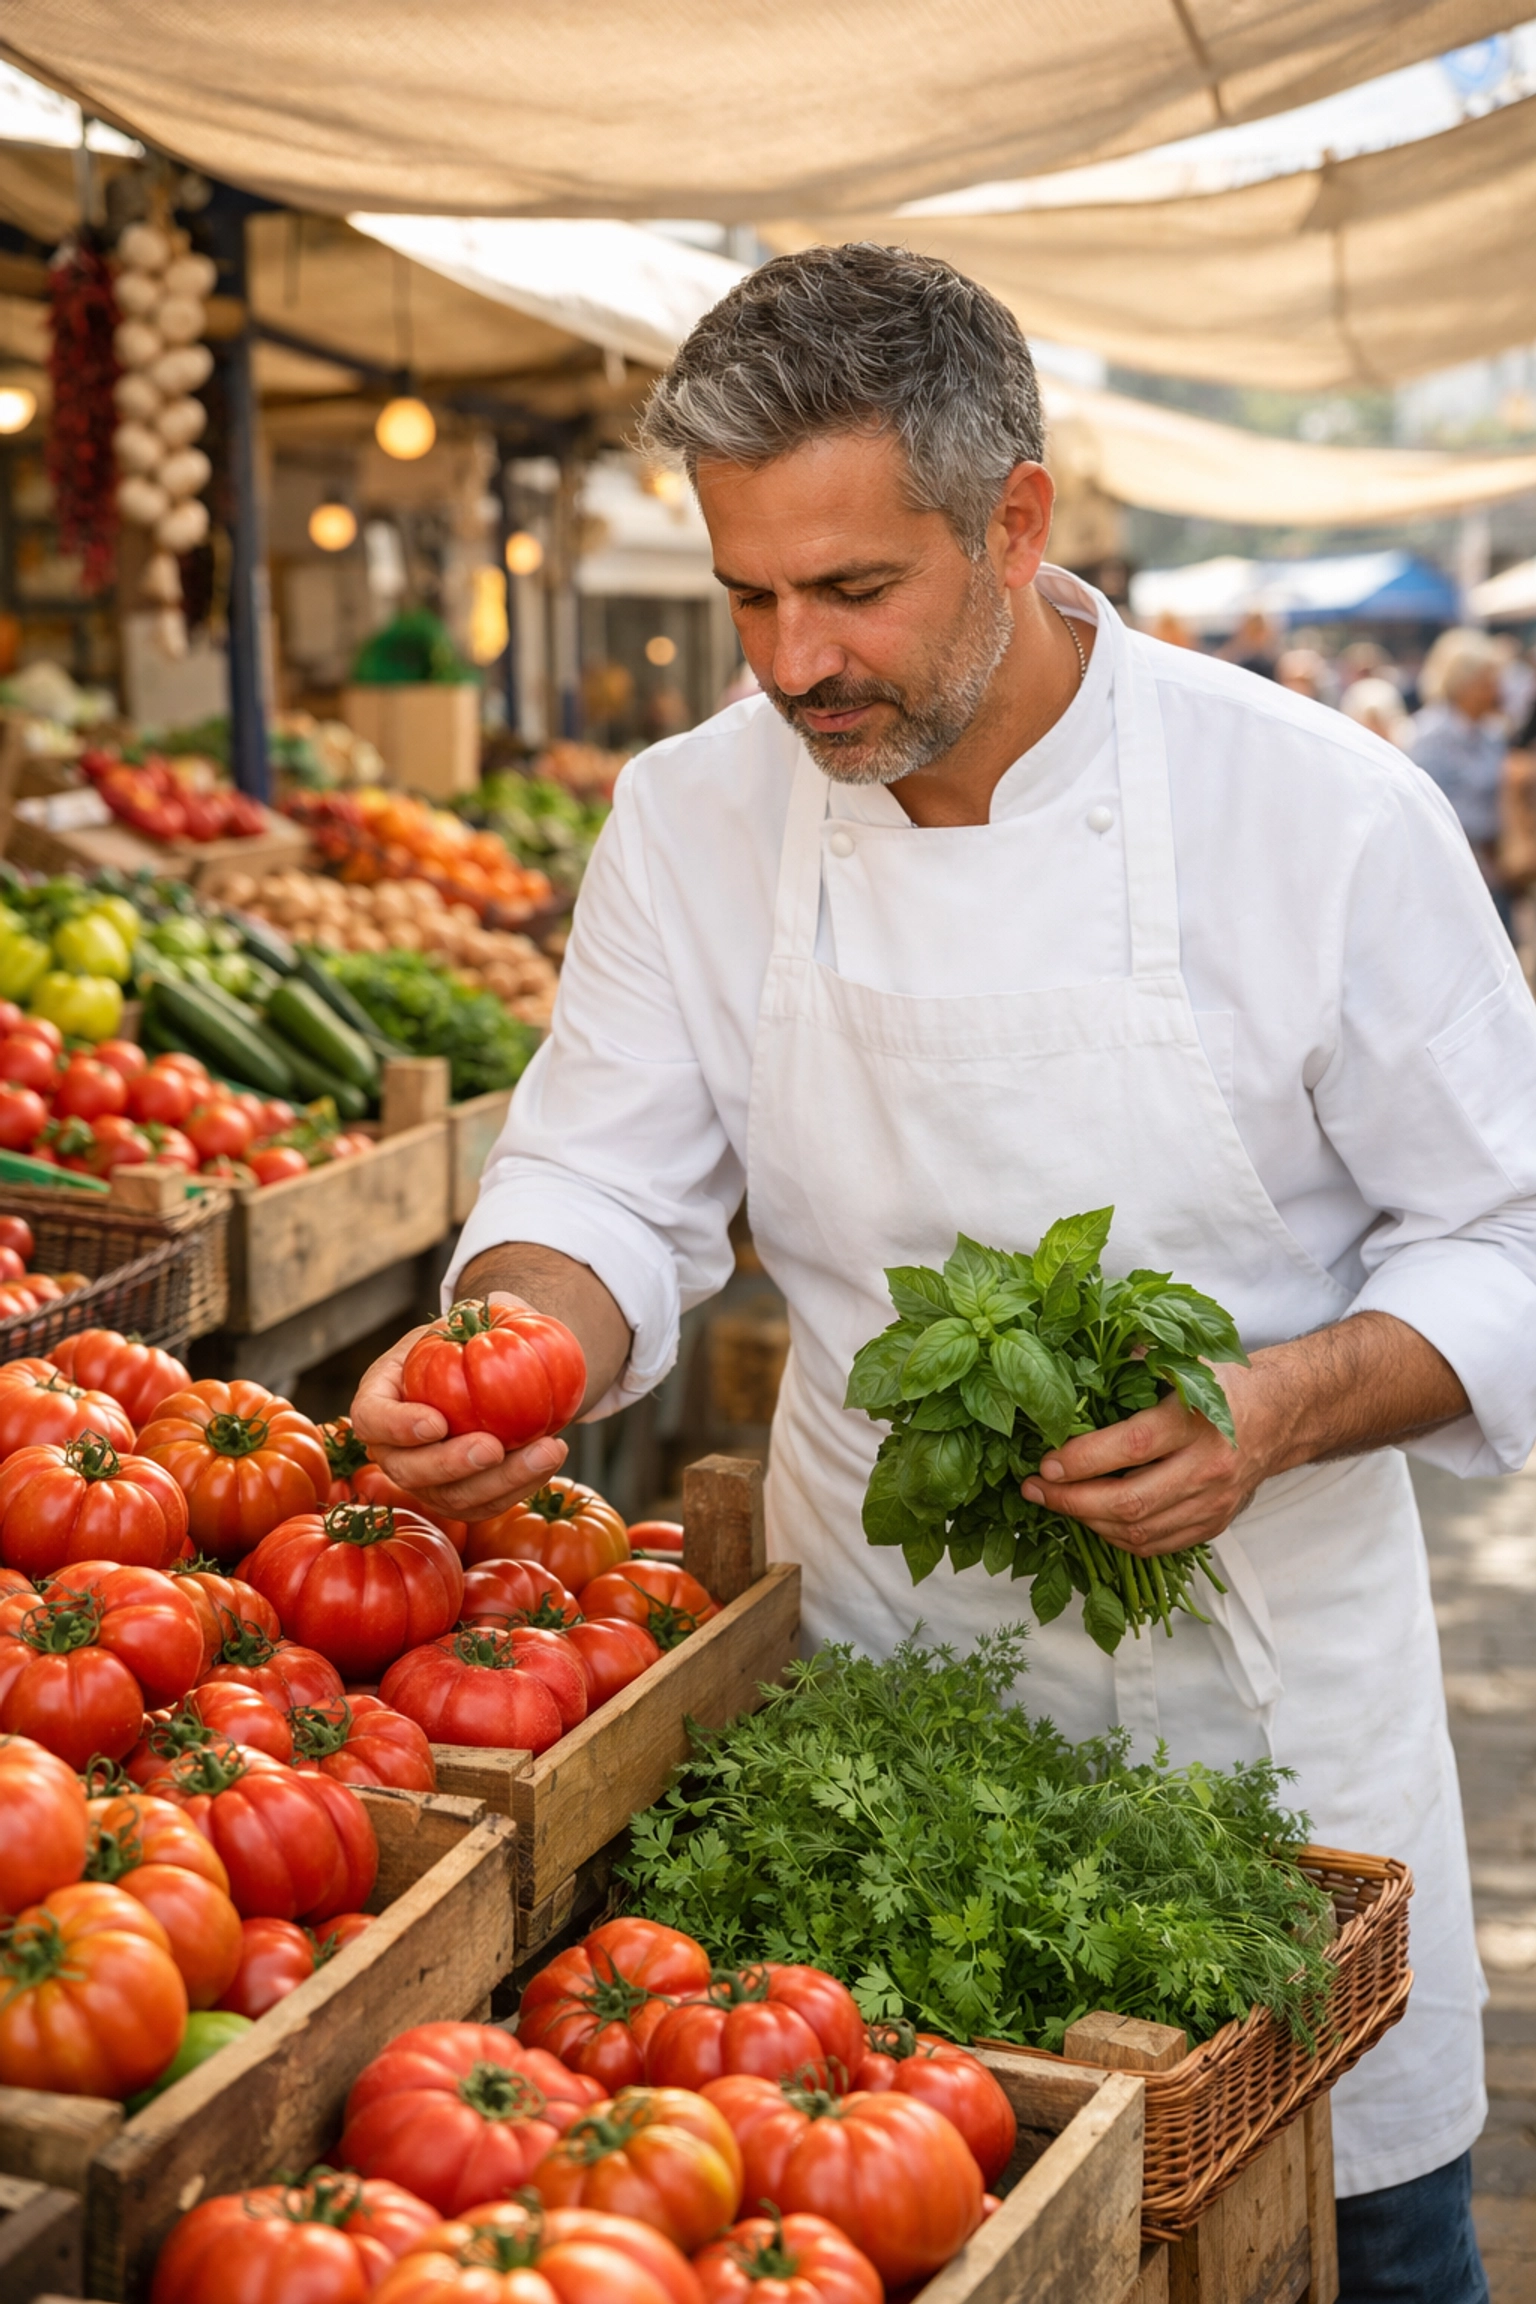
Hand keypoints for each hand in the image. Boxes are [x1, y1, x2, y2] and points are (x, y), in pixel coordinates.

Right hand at [350, 1290, 567, 1520]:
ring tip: (546, 1451)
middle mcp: (393, 1450)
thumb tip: (502, 1307)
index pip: (372, 1419)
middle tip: (492, 1448)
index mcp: (378, 1401)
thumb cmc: (461, 1343)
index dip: (398, 1428)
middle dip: (453, 1464)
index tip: (436, 1423)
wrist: (481, 1376)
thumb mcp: (459, 1322)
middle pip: (410, 1472)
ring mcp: (425, 1481)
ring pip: (455, 1498)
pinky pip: (488, 1504)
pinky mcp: (460, 1498)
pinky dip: (522, 1485)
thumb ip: (473, 1316)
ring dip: (503, 1481)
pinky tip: (552, 1456)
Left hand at [1021, 1359, 1278, 1556]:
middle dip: (1072, 1501)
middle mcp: (1208, 1468)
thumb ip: (1132, 1364)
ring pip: (1140, 1531)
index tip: (1044, 1461)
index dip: (1081, 1460)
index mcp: (1196, 1421)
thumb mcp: (1182, 1361)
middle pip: (1130, 1502)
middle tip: (1034, 1489)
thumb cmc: (1222, 1384)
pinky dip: (1117, 1537)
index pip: (1130, 1448)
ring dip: (1088, 1522)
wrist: (1281, 1415)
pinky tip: (1092, 1518)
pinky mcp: (1214, 1525)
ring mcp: (1213, 1503)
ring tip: (1056, 1502)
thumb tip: (1072, 1372)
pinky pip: (1157, 1545)